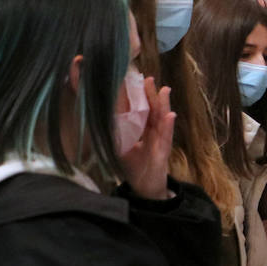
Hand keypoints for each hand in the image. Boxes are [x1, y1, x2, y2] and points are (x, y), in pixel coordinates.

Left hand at [118, 77, 173, 200]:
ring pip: (162, 119)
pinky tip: (170, 116)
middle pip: (152, 109)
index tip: (131, 79)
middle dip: (150, 94)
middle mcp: (151, 132)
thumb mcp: (118, 147)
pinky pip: (167, 137)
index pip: (138, 109)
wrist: (144, 187)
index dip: (136, 95)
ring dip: (163, 104)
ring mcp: (159, 140)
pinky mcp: (164, 151)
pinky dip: (169, 126)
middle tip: (146, 78)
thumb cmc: (132, 166)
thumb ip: (113, 133)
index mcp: (140, 129)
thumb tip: (96, 116)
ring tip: (164, 90)